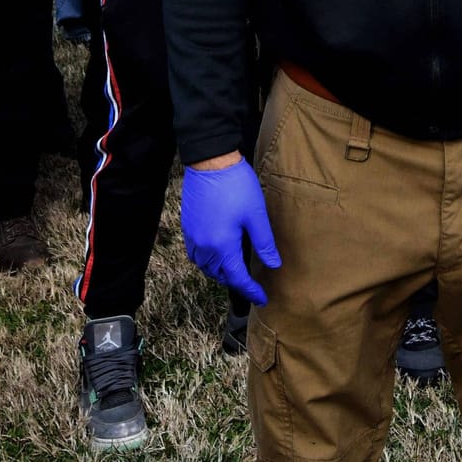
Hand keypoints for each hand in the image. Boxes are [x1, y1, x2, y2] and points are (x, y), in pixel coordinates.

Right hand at [180, 156, 280, 304]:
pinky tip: (219, 252)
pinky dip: (208, 260)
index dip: (251, 290)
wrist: (210, 163)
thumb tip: (274, 265)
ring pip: (205, 266)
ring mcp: (192, 236)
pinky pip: (196, 253)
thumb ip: (264, 243)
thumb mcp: (256, 215)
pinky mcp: (187, 226)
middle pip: (218, 274)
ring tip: (236, 269)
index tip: (262, 298)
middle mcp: (203, 246)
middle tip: (251, 282)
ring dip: (220, 272)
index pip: (237, 277)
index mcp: (222, 246)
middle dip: (235, 281)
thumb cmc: (236, 186)